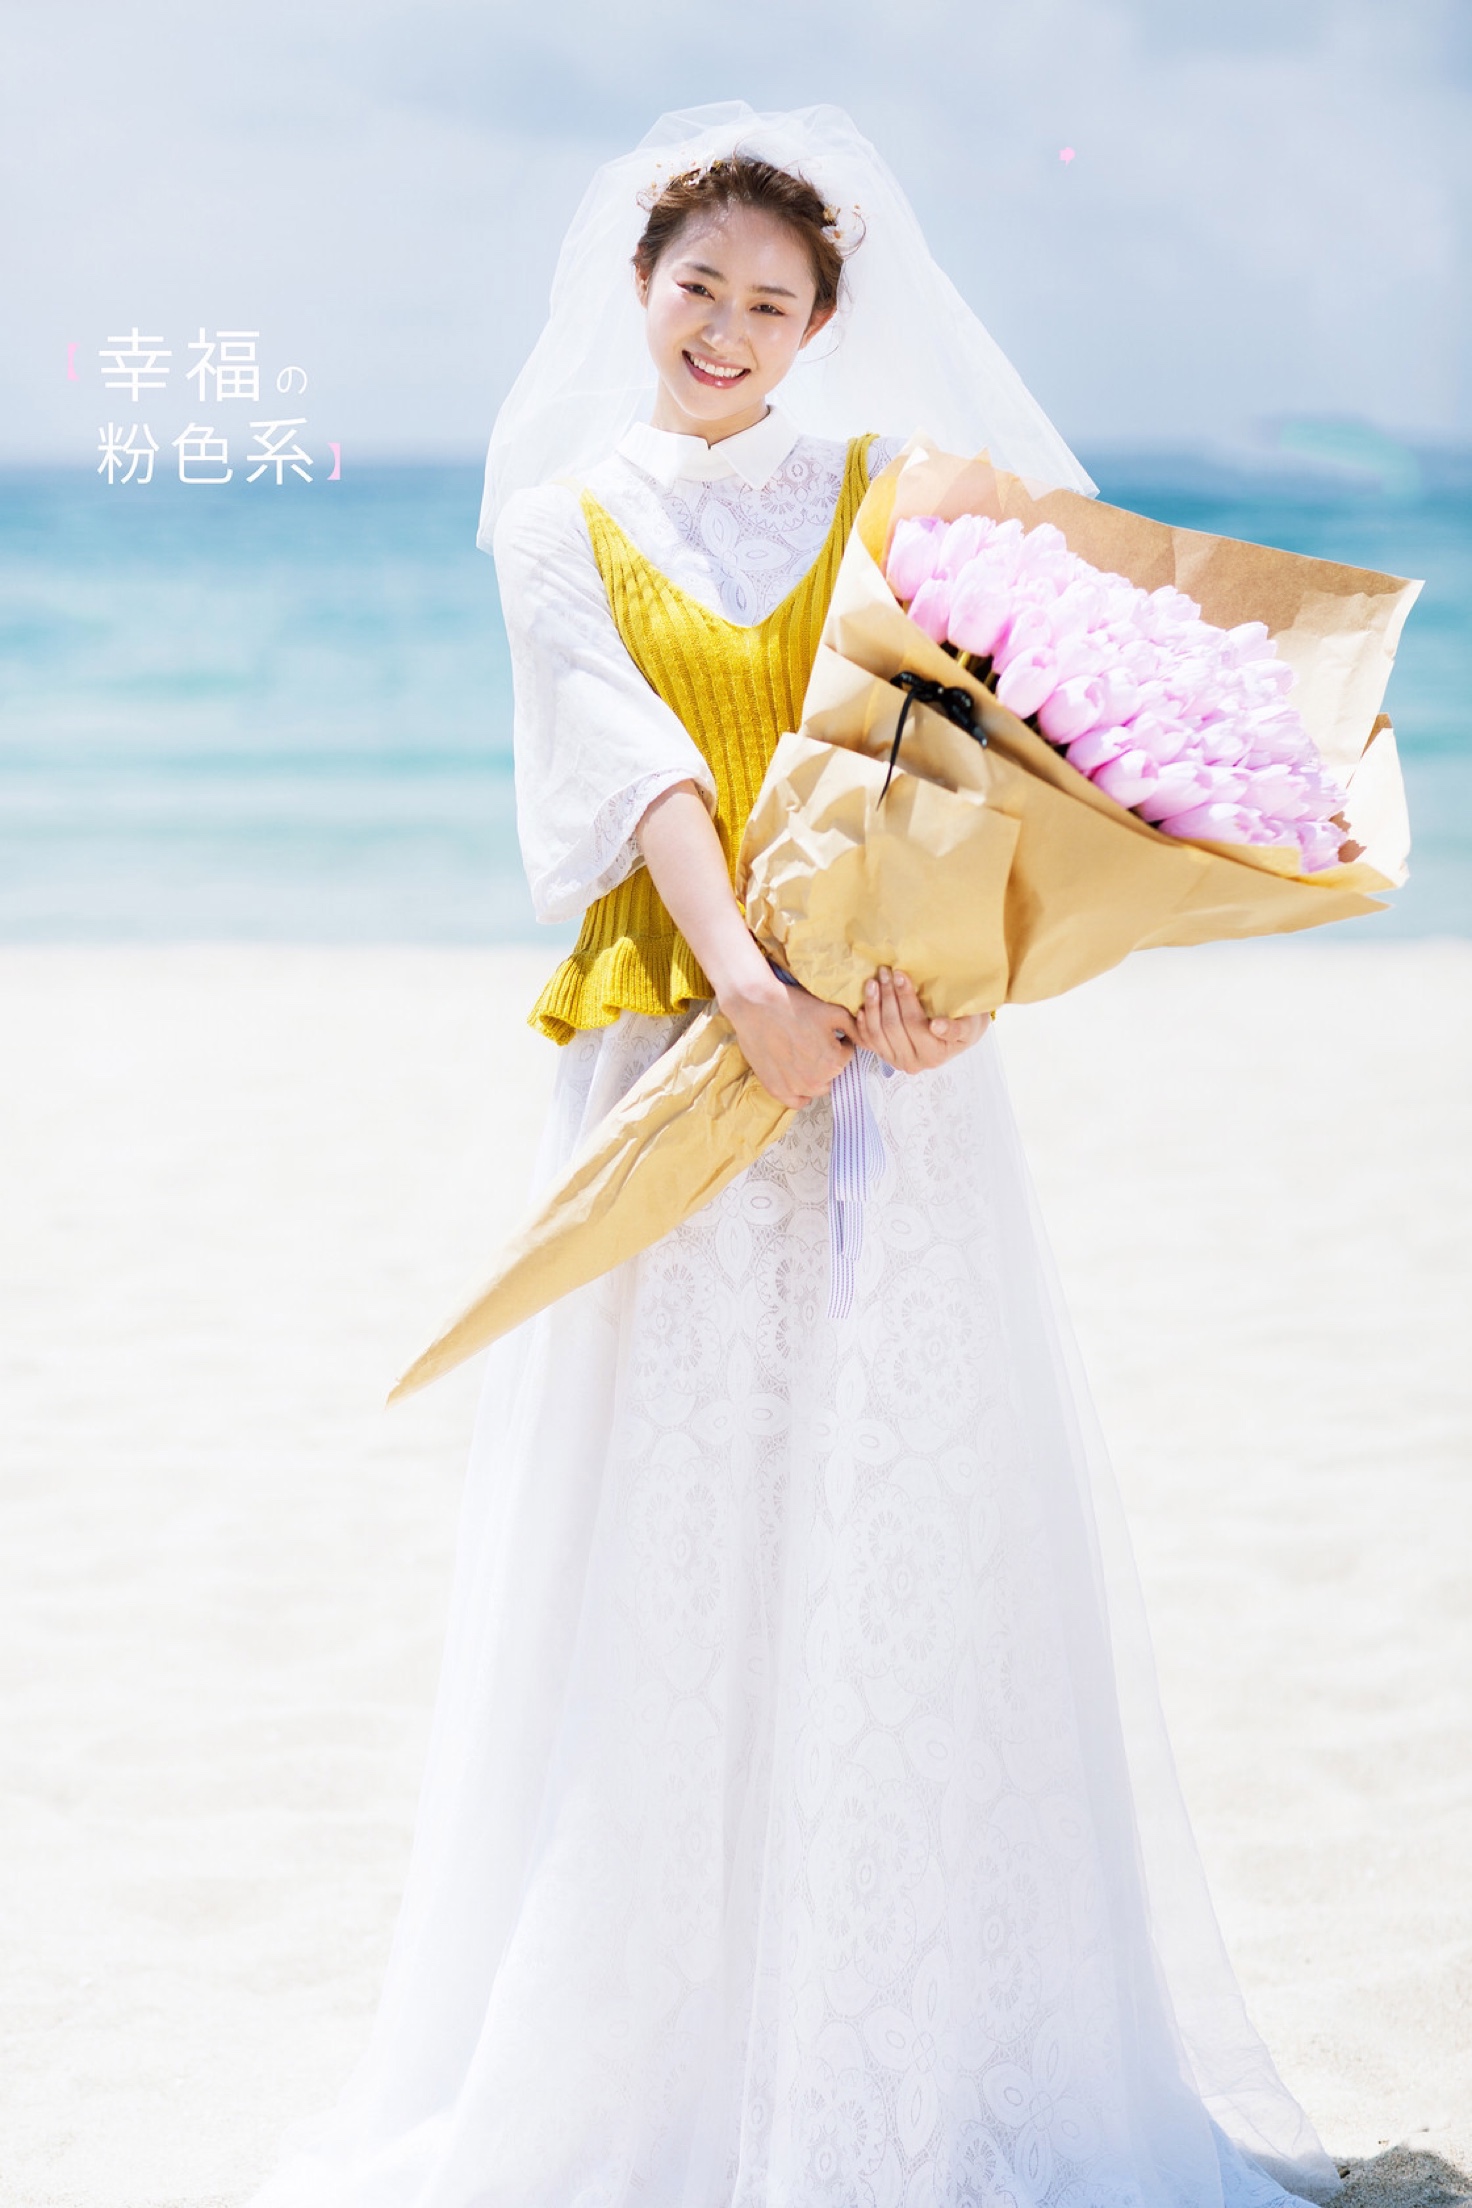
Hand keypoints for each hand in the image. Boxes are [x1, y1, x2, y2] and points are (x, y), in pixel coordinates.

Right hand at [720, 967, 857, 1111]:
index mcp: (834, 1062)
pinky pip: (797, 1102)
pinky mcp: (777, 1090)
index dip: (838, 1042)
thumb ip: (856, 1029)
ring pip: (816, 1088)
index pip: (847, 1056)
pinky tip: (795, 1076)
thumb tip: (867, 1040)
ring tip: (800, 1054)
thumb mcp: (834, 1012)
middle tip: (811, 1042)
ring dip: (814, 1075)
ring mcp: (796, 1089)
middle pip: (832, 1074)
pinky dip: (799, 1092)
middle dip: (826, 1060)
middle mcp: (817, 1081)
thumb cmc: (794, 1005)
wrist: (756, 1005)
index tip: (825, 1034)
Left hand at [856, 968, 988, 1073]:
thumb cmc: (967, 1023)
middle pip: (892, 1026)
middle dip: (887, 996)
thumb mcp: (970, 1025)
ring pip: (876, 1033)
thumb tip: (936, 1027)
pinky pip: (867, 1040)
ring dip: (872, 1005)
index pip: (913, 1023)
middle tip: (885, 971)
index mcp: (933, 1055)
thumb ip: (955, 1028)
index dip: (904, 997)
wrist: (961, 1034)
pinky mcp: (884, 1055)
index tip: (900, 974)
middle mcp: (912, 1063)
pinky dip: (861, 1023)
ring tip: (873, 982)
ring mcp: (895, 1061)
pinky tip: (861, 1006)